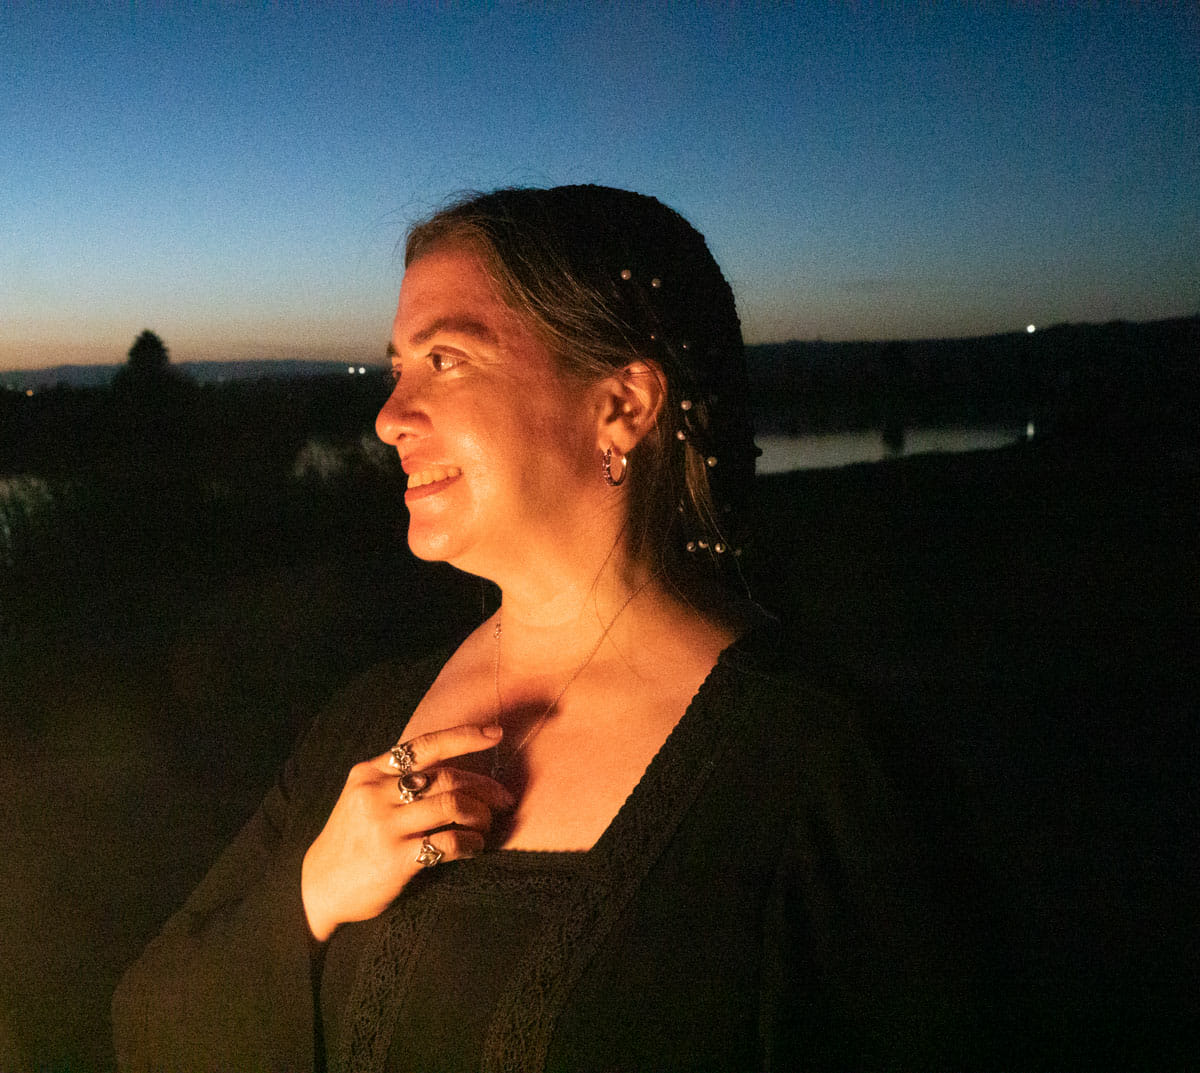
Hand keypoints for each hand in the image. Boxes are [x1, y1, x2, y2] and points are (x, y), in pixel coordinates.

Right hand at [301, 723, 510, 942]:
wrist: (317, 888)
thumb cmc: (352, 839)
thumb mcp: (363, 797)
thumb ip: (397, 779)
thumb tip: (456, 767)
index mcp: (370, 772)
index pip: (426, 744)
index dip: (466, 736)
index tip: (497, 733)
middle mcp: (376, 794)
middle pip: (448, 777)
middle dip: (485, 787)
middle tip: (504, 799)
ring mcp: (385, 826)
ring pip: (454, 804)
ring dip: (482, 815)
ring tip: (487, 826)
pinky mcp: (396, 859)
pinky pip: (450, 842)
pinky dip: (472, 843)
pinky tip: (475, 848)